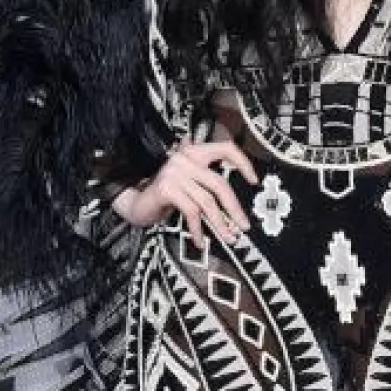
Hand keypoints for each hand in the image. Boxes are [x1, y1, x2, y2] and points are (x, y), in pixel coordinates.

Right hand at [110, 139, 259, 243]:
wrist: (136, 203)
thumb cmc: (167, 196)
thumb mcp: (190, 186)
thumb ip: (208, 185)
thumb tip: (236, 206)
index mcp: (194, 153)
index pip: (225, 148)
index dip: (242, 162)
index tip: (254, 180)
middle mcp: (184, 158)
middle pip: (219, 183)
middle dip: (234, 208)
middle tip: (244, 226)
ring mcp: (174, 172)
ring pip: (207, 201)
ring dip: (220, 223)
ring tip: (228, 238)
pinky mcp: (166, 189)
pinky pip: (191, 212)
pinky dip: (198, 230)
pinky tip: (201, 242)